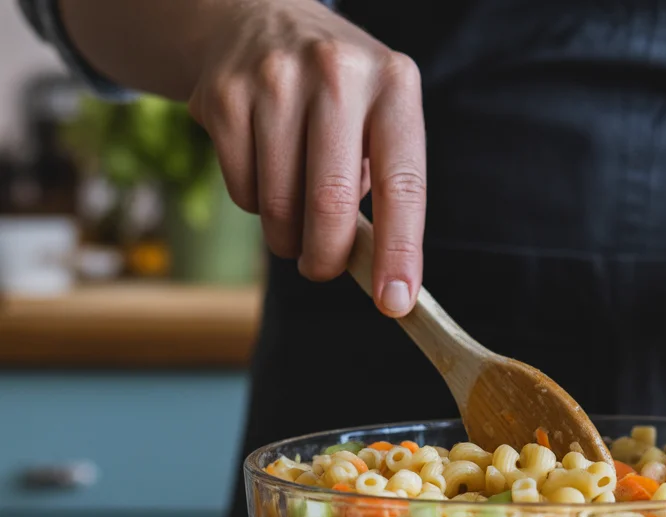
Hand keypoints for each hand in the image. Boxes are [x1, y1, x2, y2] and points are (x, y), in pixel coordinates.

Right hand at [187, 0, 424, 315]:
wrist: (256, 18)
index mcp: (394, 84)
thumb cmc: (339, 93)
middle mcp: (337, 75)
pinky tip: (266, 171)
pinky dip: (257, 204)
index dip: (400, 250)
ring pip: (280, 206)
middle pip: (330, 203)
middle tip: (323, 270)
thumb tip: (378, 272)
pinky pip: (243, 191)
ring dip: (289, 236)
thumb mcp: (380, 115)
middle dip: (327, 257)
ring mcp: (274, 82)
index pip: (403, 184)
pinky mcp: (223, 97)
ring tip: (297, 213)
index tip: (395, 300)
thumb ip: (384, 184)